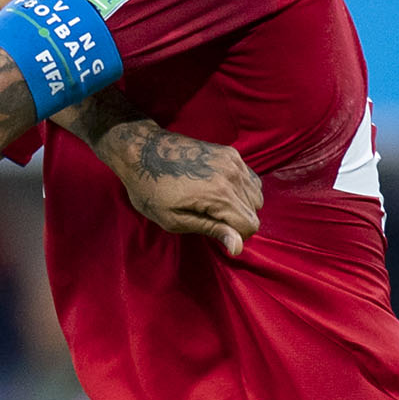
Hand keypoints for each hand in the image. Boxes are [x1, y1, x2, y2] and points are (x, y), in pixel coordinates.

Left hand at [92, 124, 261, 257]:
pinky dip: (242, 190)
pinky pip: (250, 179)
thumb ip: (210, 230)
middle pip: (254, 211)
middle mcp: (232, 175)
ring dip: (241, 206)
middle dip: (237, 221)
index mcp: (219, 194)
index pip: (249, 226)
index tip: (214, 232)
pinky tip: (220, 192)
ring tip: (213, 206)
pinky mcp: (231, 153)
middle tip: (208, 218)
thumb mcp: (174, 219)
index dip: (234, 236)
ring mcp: (233, 161)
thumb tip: (238, 246)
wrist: (142, 152)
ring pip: (256, 195)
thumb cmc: (151, 190)